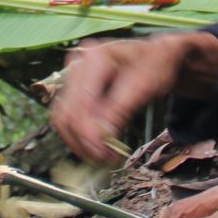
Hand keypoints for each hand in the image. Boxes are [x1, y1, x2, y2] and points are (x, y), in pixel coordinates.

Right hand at [51, 32, 217, 163]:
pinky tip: (95, 146)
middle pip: (67, 112)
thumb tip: (100, 139)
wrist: (155, 56)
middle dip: (82, 140)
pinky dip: (78, 134)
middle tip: (103, 160)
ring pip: (62, 117)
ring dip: (78, 141)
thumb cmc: (153, 66)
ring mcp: (73, 76)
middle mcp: (78, 64)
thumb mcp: (143, 86)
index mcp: (96, 58)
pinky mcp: (73, 89)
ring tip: (101, 157)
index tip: (103, 156)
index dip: (87, 133)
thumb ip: (120, 110)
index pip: (81, 103)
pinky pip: (67, 117)